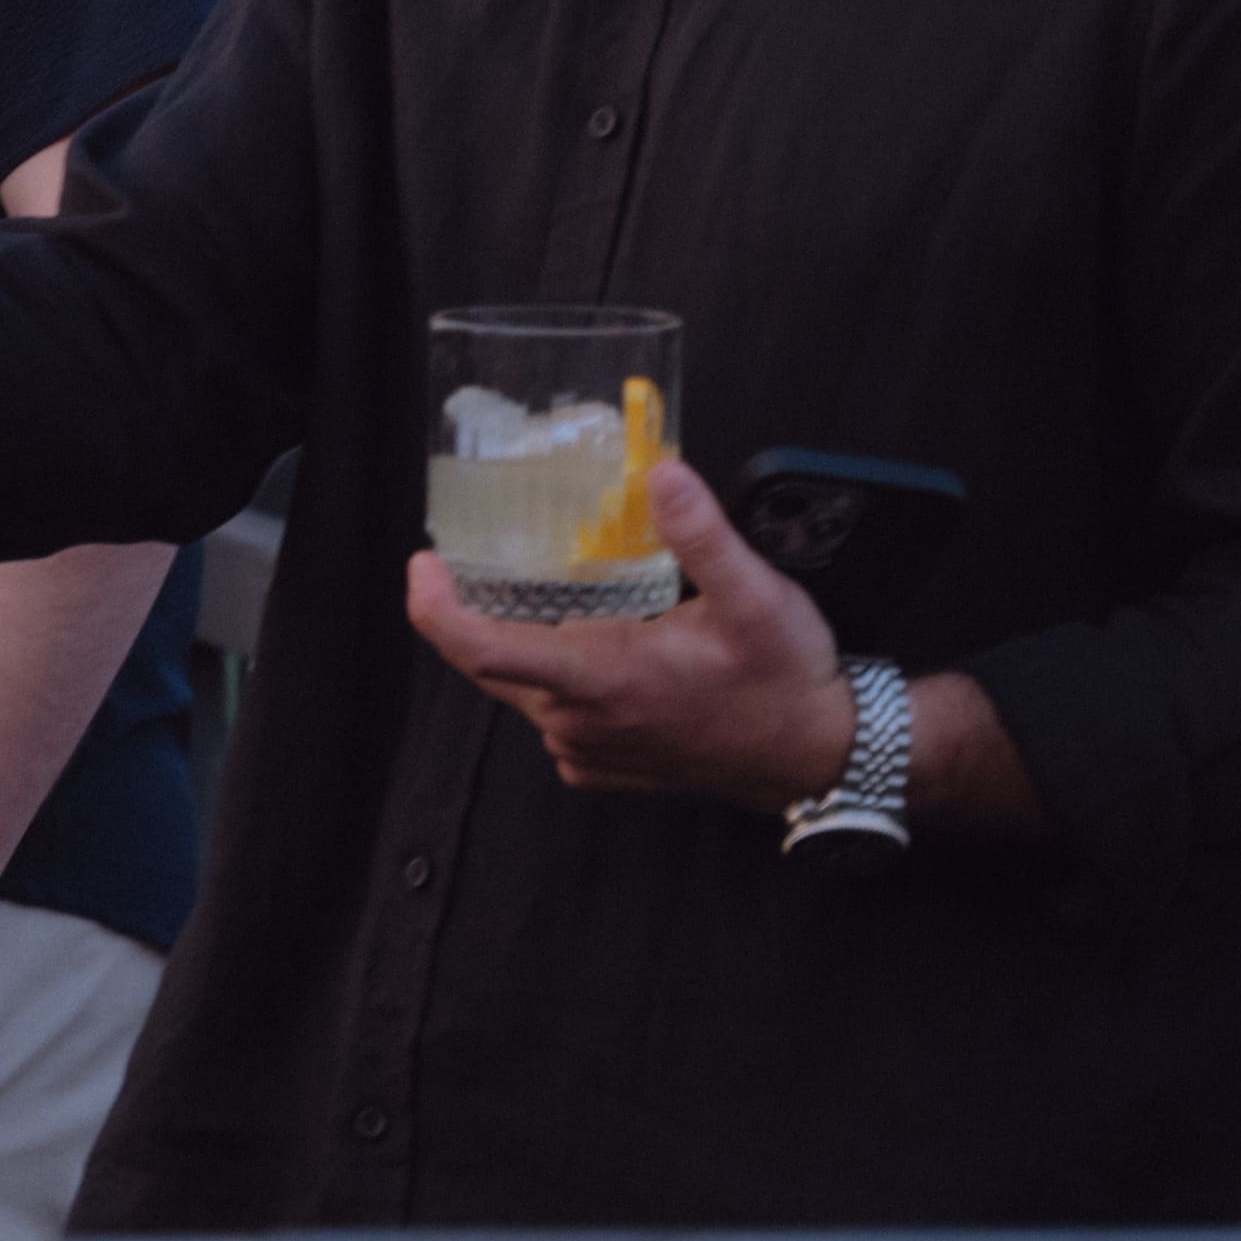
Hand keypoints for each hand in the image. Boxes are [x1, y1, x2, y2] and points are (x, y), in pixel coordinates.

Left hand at [401, 458, 848, 809]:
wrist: (817, 758)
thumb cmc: (786, 680)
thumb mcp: (757, 597)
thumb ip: (703, 535)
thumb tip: (662, 473)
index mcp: (600, 680)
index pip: (481, 651)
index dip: (436, 609)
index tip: (423, 564)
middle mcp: (579, 724)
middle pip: (490, 666)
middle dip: (478, 611)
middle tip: (481, 557)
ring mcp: (586, 752)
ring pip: (524, 690)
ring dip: (525, 643)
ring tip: (544, 589)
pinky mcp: (601, 767)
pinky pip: (553, 715)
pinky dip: (554, 677)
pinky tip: (586, 642)